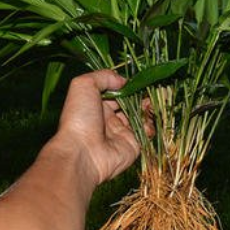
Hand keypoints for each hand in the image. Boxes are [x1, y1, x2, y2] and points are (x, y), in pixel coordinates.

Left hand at [55, 70, 151, 184]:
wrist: (82, 153)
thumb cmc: (79, 118)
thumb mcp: (84, 85)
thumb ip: (104, 77)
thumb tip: (123, 81)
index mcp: (96, 105)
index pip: (115, 92)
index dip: (127, 86)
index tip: (138, 80)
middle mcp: (109, 119)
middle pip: (130, 104)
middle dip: (140, 97)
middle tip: (148, 90)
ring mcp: (121, 133)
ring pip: (140, 117)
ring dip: (147, 109)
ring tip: (149, 103)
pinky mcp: (132, 145)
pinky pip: (145, 133)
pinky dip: (150, 125)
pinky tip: (148, 118)